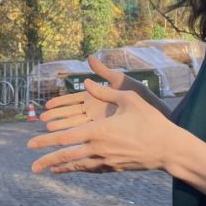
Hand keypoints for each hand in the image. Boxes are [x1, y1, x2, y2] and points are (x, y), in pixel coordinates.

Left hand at [28, 77, 176, 173]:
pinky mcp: (114, 168)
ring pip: (78, 166)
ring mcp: (106, 161)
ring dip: (61, 168)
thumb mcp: (128, 99)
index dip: (46, 141)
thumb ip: (105, 92)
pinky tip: (72, 169)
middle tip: (32, 167)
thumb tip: (88, 82)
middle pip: (66, 157)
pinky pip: (91, 169)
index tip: (31, 144)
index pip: (65, 138)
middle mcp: (98, 149)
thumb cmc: (150, 120)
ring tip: (47, 169)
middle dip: (47, 161)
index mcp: (98, 131)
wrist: (168, 148)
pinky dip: (78, 169)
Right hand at [38, 55, 162, 130]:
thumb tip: (89, 57)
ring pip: (77, 129)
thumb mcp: (122, 84)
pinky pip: (90, 140)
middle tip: (42, 122)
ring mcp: (102, 126)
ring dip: (63, 131)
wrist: (162, 118)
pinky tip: (66, 148)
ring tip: (49, 133)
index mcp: (98, 100)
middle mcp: (97, 114)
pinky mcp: (108, 137)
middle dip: (57, 119)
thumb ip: (104, 73)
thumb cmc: (144, 99)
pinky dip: (78, 142)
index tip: (47, 107)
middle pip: (72, 116)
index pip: (73, 102)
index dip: (60, 104)